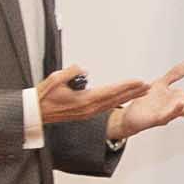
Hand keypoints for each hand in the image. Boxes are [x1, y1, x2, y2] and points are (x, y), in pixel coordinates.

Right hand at [36, 65, 155, 125]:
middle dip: (133, 92)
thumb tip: (84, 69)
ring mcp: (88, 113)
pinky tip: (124, 98)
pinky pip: (106, 107)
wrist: (36, 112)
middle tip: (148, 86)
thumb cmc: (44, 96)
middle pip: (116, 99)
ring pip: (113, 104)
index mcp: (84, 101)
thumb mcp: (54, 79)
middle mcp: (89, 109)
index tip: (139, 82)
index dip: (126, 86)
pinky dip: (118, 101)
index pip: (110, 92)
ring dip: (128, 97)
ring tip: (141, 91)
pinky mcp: (86, 114)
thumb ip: (71, 72)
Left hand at [100, 68, 183, 141]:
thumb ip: (176, 74)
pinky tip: (181, 101)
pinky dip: (176, 109)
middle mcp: (178, 107)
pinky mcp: (157, 118)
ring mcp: (170, 114)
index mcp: (181, 98)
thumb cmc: (147, 102)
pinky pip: (169, 114)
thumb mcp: (162, 83)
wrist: (130, 116)